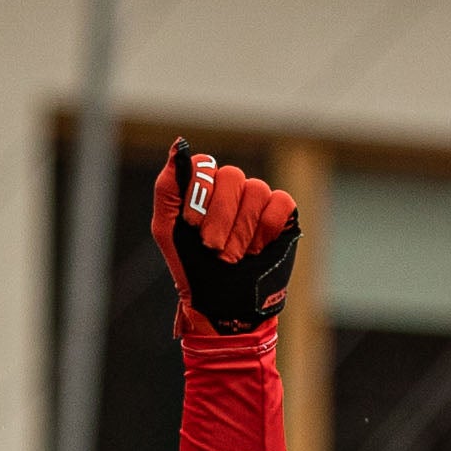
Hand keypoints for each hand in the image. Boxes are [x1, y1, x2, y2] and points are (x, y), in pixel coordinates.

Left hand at [150, 147, 298, 332]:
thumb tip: (179, 145)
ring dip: (241, 231)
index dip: (199, 195)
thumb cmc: (192, 267)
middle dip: (220, 217)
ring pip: (256, 190)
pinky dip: (266, 228)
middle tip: (213, 247)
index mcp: (203, 187)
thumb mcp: (167, 229)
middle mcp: (232, 189)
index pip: (205, 164)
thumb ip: (168, 188)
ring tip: (232, 257)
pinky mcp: (282, 215)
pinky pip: (280, 202)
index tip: (192, 226)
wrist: (222, 305)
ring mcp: (258, 200)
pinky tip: (257, 249)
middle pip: (232, 175)